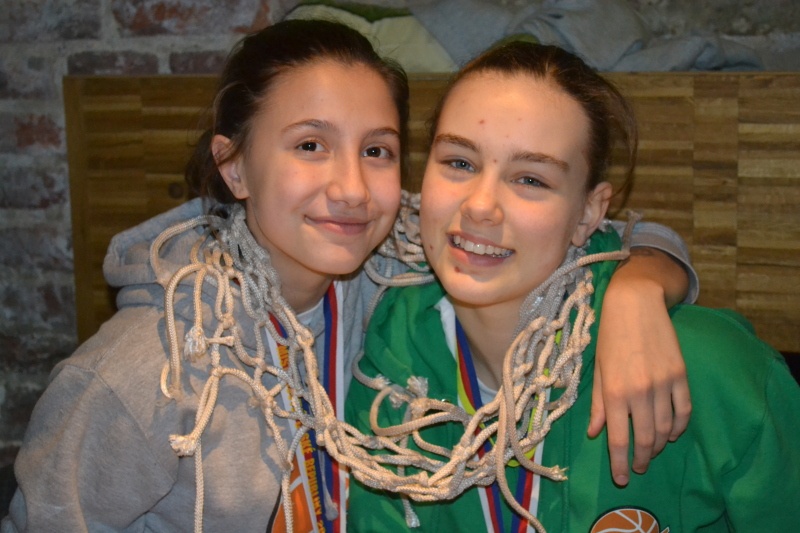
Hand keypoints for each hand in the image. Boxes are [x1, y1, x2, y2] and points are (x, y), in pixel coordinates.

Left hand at [588, 250, 691, 485]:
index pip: (618, 438)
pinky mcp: (681, 375)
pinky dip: (679, 427)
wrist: (635, 304)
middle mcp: (639, 392)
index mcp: (613, 392)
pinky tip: (672, 433)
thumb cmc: (609, 336)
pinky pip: (684, 411)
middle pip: (645, 438)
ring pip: (666, 429)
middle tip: (639, 467)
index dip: (621, 462)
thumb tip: (595, 433)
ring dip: (660, 445)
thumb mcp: (598, 370)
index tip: (623, 477)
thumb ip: (597, 403)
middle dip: (642, 458)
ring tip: (653, 451)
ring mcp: (663, 384)